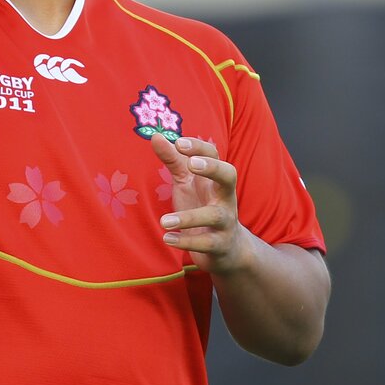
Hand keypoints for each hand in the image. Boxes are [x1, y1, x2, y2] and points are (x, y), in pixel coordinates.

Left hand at [149, 135, 251, 275]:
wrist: (228, 248)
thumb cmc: (202, 205)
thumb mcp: (187, 181)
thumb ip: (173, 160)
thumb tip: (156, 136)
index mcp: (215, 178)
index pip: (214, 154)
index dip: (199, 147)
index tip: (179, 143)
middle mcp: (225, 196)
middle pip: (228, 176)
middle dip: (212, 168)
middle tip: (191, 164)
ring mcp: (225, 221)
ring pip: (214, 216)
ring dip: (188, 217)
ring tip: (164, 221)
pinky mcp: (221, 245)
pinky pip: (207, 243)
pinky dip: (187, 241)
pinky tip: (168, 238)